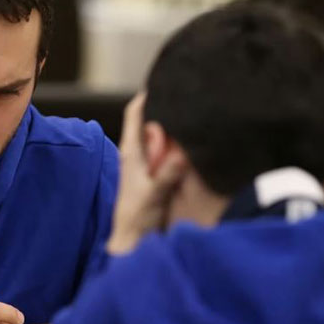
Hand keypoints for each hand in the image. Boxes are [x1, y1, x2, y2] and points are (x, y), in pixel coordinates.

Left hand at [106, 92, 186, 254]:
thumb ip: (167, 175)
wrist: (131, 242)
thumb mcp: (154, 195)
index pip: (135, 113)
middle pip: (149, 121)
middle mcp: (135, 154)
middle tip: (187, 97)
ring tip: (192, 117)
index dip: (148, 95)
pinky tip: (190, 147)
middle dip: (165, 109)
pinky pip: (164, 153)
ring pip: (158, 137)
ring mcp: (143, 165)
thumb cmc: (137, 219)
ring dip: (172, 129)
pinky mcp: (151, 176)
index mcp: (131, 152)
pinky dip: (175, 147)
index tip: (164, 81)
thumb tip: (182, 155)